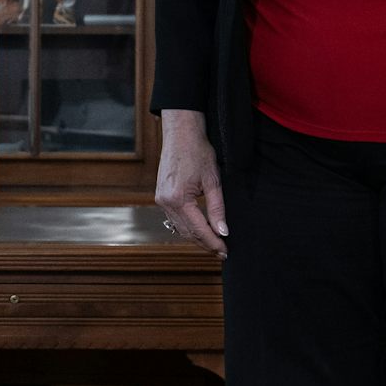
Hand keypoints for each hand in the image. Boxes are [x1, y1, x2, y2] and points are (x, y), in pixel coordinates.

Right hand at [155, 109, 228, 257]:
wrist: (181, 133)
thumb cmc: (198, 152)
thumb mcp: (213, 181)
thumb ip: (217, 209)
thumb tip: (223, 231)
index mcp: (178, 199)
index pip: (199, 230)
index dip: (213, 242)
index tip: (225, 251)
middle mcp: (166, 202)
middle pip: (188, 233)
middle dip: (205, 243)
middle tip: (222, 251)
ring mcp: (160, 199)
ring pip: (180, 228)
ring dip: (196, 237)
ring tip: (214, 243)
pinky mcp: (160, 196)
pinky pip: (174, 218)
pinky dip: (187, 226)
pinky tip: (199, 229)